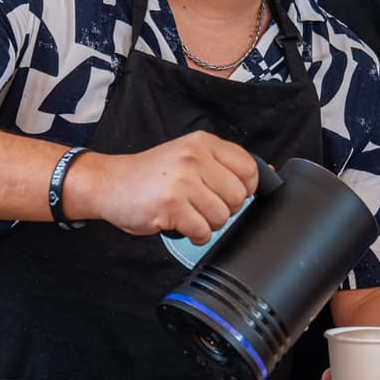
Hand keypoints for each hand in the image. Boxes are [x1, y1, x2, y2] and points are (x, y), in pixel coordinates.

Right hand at [78, 131, 258, 241]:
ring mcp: (182, 181)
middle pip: (239, 196)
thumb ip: (223, 163)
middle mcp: (194, 158)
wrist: (110, 183)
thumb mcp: (188, 155)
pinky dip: (195, 235)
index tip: (230, 193)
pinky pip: (202, 231)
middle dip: (225, 209)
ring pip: (222, 217)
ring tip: (189, 214)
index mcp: (203, 143)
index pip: (249, 168)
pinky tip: (181, 225)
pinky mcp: (171, 206)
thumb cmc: (152, 174)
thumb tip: (269, 173)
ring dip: (209, 224)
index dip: (246, 188)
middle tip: (202, 206)